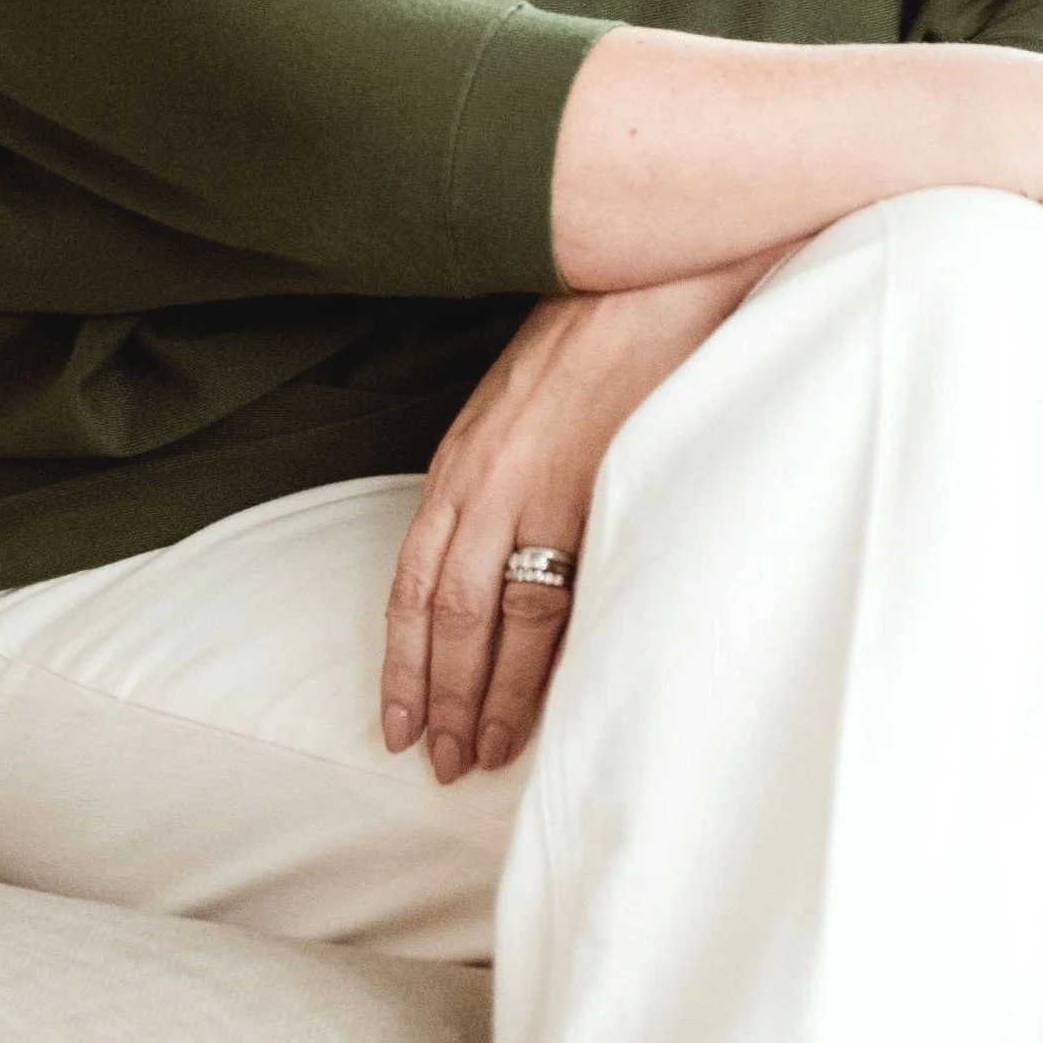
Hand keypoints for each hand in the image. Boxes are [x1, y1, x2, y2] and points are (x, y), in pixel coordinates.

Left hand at [381, 252, 783, 783]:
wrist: (646, 281)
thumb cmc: (587, 336)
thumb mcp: (510, 404)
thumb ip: (494, 477)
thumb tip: (493, 551)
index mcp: (458, 465)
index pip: (411, 583)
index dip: (401, 659)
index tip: (396, 718)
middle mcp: (485, 487)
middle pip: (446, 616)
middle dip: (437, 695)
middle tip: (437, 761)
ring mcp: (542, 496)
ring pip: (500, 621)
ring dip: (489, 695)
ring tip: (483, 753)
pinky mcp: (600, 499)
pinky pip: (568, 597)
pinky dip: (551, 659)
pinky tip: (549, 702)